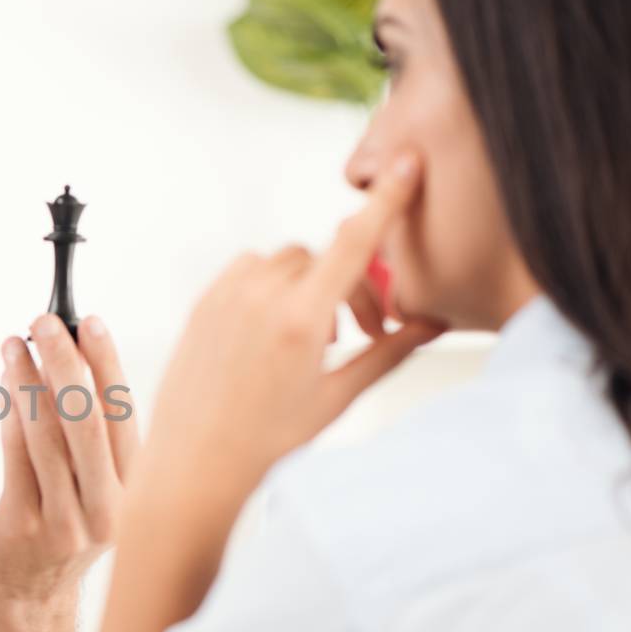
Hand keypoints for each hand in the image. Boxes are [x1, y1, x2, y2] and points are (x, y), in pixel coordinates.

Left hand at [0, 313, 139, 611]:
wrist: (22, 601)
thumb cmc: (56, 530)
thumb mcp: (92, 489)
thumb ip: (91, 437)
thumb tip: (74, 358)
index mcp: (134, 493)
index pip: (124, 416)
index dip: (107, 364)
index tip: (90, 322)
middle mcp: (109, 509)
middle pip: (88, 420)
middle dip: (65, 361)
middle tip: (44, 322)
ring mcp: (67, 522)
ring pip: (49, 434)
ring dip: (29, 380)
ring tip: (13, 344)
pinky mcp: (24, 527)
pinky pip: (17, 457)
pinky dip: (10, 412)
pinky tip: (3, 383)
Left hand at [142, 151, 444, 510]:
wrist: (194, 467)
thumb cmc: (269, 444)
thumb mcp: (338, 399)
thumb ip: (389, 352)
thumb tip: (435, 323)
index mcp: (300, 319)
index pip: (355, 242)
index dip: (386, 201)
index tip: (407, 164)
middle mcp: (259, 297)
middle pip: (324, 256)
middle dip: (347, 283)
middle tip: (357, 332)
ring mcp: (225, 296)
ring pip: (286, 260)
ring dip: (308, 283)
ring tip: (313, 338)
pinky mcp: (202, 303)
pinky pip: (248, 269)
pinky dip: (270, 286)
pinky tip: (274, 332)